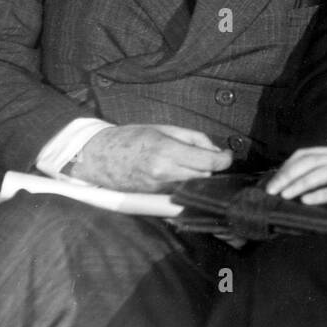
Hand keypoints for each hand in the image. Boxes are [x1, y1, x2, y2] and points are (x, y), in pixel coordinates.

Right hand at [69, 124, 231, 191]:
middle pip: (205, 175)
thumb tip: (215, 150)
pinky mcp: (156, 197)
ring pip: (194, 185)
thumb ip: (193, 138)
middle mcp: (165, 173)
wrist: (98, 157)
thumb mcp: (164, 128)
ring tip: (191, 163)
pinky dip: (186, 182)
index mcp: (167, 152)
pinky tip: (180, 173)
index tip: (227, 155)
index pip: (208, 162)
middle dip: (210, 166)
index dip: (224, 160)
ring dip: (199, 175)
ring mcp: (160, 188)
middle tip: (207, 155)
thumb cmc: (131, 138)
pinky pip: (181, 191)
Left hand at [266, 145, 326, 204]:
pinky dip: (320, 194)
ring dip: (300, 184)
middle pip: (310, 161)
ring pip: (322, 172)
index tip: (273, 183)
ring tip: (285, 196)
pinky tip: (306, 201)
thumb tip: (292, 182)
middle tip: (272, 191)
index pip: (306, 154)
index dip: (286, 167)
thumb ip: (324, 172)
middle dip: (287, 175)